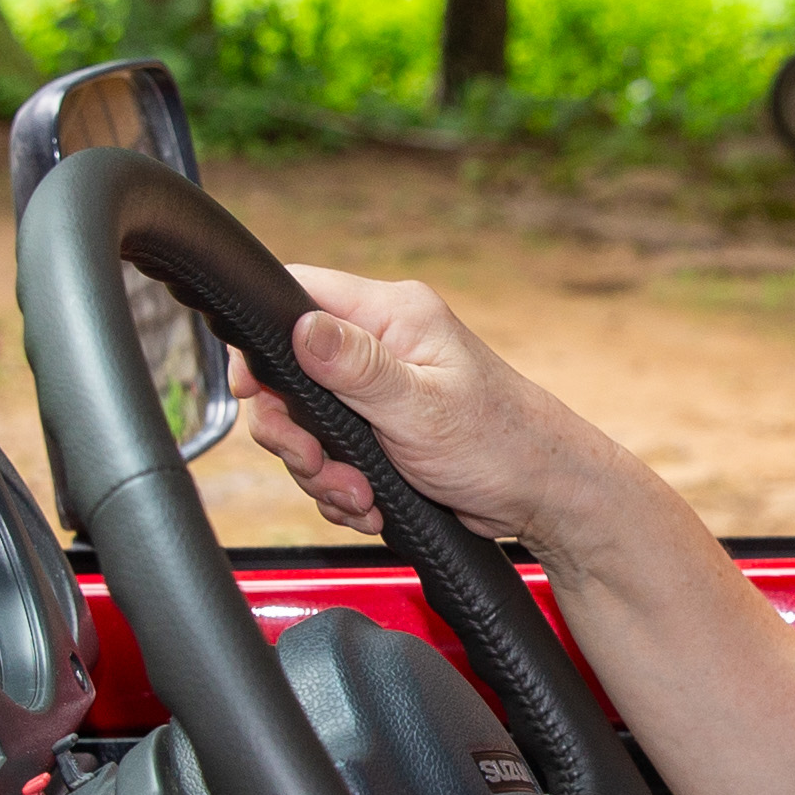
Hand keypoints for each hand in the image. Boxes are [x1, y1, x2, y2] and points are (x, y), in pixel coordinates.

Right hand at [232, 265, 596, 544]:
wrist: (541, 495)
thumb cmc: (500, 443)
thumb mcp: (420, 406)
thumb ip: (356, 366)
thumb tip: (300, 324)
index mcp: (393, 314)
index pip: (299, 291)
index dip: (261, 338)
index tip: (253, 389)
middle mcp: (382, 344)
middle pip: (289, 373)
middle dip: (295, 433)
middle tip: (320, 465)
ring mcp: (380, 390)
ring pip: (307, 424)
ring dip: (323, 472)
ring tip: (361, 496)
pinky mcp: (381, 431)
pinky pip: (332, 456)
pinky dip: (342, 489)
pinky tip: (372, 504)